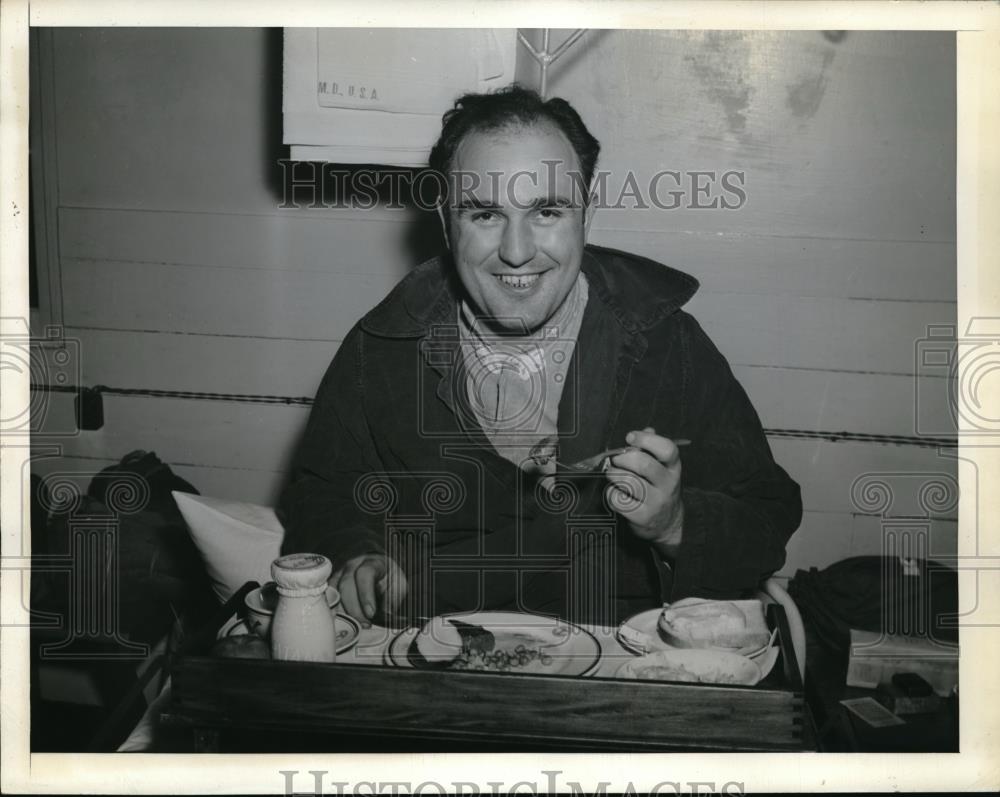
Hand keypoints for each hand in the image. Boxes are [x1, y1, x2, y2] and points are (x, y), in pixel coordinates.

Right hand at [330, 554, 407, 627]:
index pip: (364, 574)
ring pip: (333, 593)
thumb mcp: (398, 585)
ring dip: (343, 613)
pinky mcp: (331, 585)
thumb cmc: (388, 579)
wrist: (378, 571)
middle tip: (365, 624)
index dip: (366, 595)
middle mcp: (352, 566)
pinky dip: (333, 612)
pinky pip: (327, 599)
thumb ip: (394, 598)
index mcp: (371, 563)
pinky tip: (342, 623)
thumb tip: (386, 614)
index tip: (371, 613)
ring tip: (355, 626)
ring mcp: (339, 574)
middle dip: (354, 609)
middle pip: (346, 585)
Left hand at [604, 427, 684, 552]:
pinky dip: (611, 493)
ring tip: (612, 474)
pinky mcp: (643, 517)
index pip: (667, 449)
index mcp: (673, 467)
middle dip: (622, 458)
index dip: (646, 439)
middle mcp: (668, 484)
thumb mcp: (662, 468)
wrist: (667, 523)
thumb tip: (646, 430)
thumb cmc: (658, 489)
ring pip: (628, 481)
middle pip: (643, 464)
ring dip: (614, 475)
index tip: (630, 437)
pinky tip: (614, 492)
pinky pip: (619, 500)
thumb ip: (652, 449)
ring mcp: (656, 502)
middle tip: (615, 460)